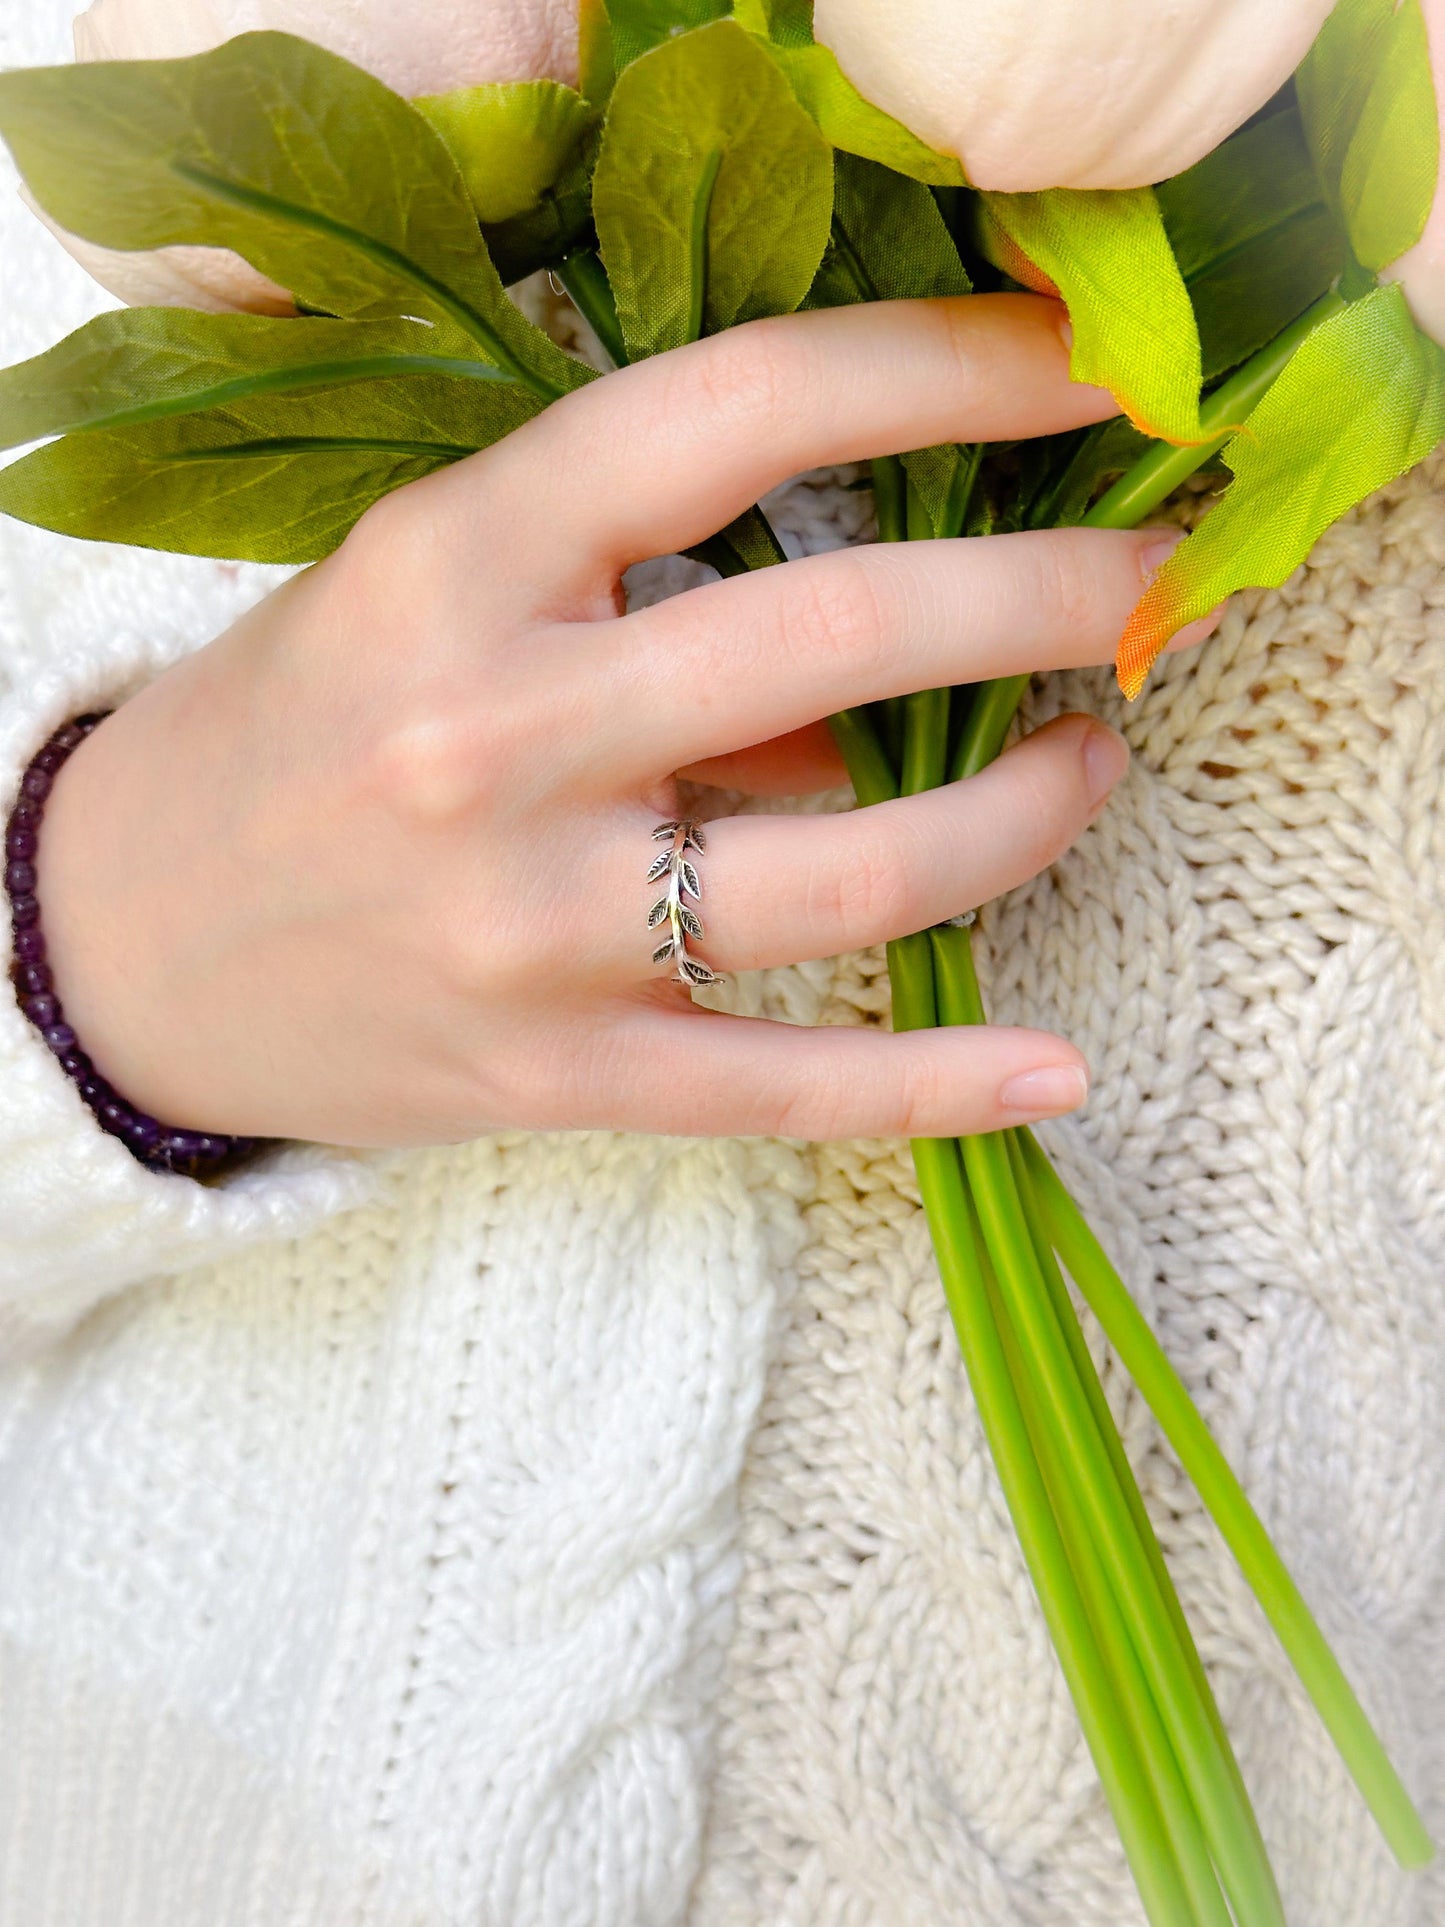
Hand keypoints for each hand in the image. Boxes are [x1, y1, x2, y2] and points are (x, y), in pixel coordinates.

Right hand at [35, 294, 1204, 1146]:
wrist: (123, 944)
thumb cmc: (294, 736)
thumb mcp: (427, 599)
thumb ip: (637, 597)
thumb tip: (878, 662)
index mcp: (448, 565)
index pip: (731, 413)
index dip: (937, 367)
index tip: (1074, 361)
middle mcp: (489, 738)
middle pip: (835, 637)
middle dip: (1044, 592)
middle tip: (1146, 576)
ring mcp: (529, 926)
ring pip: (853, 875)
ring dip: (1022, 815)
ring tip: (1088, 766)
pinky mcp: (555, 1075)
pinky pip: (788, 1088)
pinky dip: (940, 1084)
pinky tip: (1054, 1067)